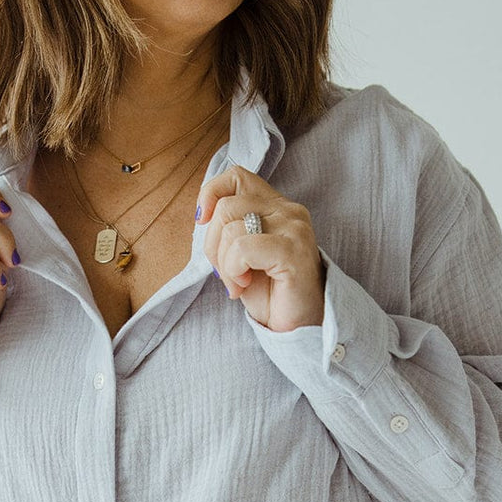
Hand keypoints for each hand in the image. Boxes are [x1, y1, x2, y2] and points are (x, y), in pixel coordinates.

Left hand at [195, 166, 325, 332]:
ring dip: (224, 264)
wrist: (299, 325)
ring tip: (238, 282)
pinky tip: (244, 285)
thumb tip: (202, 214)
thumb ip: (229, 228)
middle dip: (213, 246)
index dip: (211, 193)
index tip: (202, 221)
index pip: (237, 176)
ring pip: (230, 228)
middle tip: (227, 274)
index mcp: (276, 206)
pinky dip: (233, 270)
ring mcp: (294, 229)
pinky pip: (242, 248)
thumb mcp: (242, 254)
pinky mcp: (292, 250)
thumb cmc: (270, 292)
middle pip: (225, 207)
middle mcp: (289, 211)